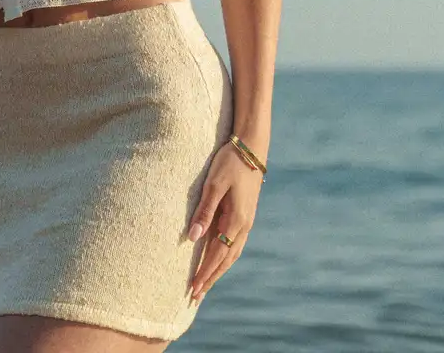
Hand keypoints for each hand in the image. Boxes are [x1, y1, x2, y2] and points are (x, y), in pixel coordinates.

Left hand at [188, 141, 263, 302]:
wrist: (252, 147)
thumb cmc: (230, 162)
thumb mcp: (213, 184)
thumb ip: (204, 211)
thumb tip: (192, 238)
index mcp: (236, 220)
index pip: (216, 255)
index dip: (203, 273)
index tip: (192, 290)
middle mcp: (244, 226)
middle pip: (225, 260)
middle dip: (210, 278)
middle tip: (195, 297)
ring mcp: (247, 221)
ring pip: (232, 253)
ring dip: (218, 270)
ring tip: (205, 283)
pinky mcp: (246, 214)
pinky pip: (234, 243)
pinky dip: (225, 257)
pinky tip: (218, 259)